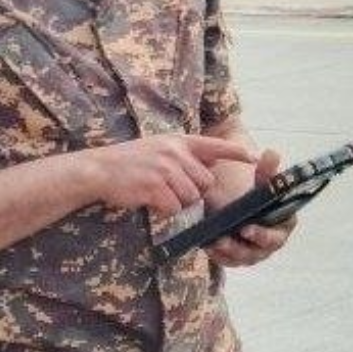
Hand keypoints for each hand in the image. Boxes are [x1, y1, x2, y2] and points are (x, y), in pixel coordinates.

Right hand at [83, 134, 254, 217]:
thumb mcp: (160, 148)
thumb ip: (185, 155)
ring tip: (158, 193)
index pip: (214, 145)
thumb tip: (213, 165)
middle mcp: (174, 153)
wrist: (99, 169)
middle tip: (170, 189)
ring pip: (191, 198)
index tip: (253, 158)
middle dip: (193, 192)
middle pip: (205, 183)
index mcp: (178, 142)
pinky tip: (150, 201)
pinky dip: (164, 210)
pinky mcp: (155, 187)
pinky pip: (174, 208)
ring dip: (177, 202)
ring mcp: (165, 169)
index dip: (235, 153)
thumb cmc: (131, 162)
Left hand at [207, 148, 296, 267]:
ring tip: (214, 242)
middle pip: (259, 251)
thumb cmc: (256, 190)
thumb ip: (267, 170)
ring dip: (228, 252)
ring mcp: (255, 251)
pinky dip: (218, 256)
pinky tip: (207, 246)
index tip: (247, 228)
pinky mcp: (238, 257)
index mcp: (283, 224)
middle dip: (242, 247)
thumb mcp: (261, 180)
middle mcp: (271, 242)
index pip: (277, 235)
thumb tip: (272, 153)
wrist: (241, 196)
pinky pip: (229, 260)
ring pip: (242, 258)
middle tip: (225, 240)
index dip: (263, 235)